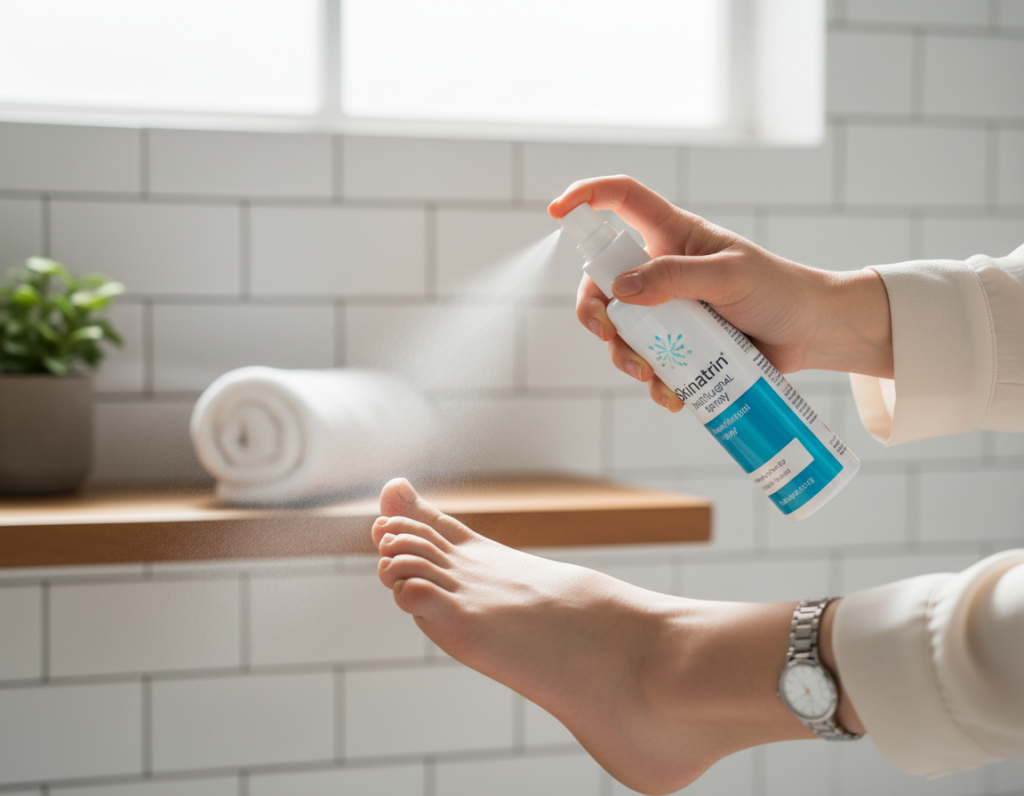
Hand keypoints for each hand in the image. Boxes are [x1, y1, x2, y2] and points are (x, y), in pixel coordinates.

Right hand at [548, 176, 892, 411]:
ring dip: (623, 355)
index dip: (586, 198)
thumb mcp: (729, 276)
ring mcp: (667, 309)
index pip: (621, 200)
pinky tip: (671, 395)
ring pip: (620, 329)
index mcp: (672, 235)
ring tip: (650, 376)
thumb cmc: (779, 290)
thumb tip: (620, 291)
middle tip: (607, 332)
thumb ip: (675, 278)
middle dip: (594, 310)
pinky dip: (653, 382)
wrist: (813, 334)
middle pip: (602, 280)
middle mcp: (662, 269)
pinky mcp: (679, 345)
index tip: (556, 212)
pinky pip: (648, 363)